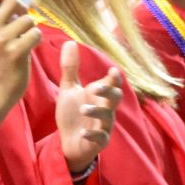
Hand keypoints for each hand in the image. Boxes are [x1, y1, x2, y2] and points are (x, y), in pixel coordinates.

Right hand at [0, 0, 40, 129]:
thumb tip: (15, 3)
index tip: (8, 5)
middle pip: (13, 0)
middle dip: (22, 9)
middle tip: (23, 22)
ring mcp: (1, 40)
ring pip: (28, 19)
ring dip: (31, 28)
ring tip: (26, 39)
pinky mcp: (15, 52)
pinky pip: (35, 34)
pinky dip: (36, 39)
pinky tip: (30, 48)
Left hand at [53, 42, 122, 173]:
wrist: (68, 142)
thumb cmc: (72, 114)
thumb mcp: (69, 89)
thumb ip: (70, 68)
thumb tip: (69, 42)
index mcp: (100, 95)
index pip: (112, 83)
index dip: (114, 78)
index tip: (112, 71)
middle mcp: (105, 109)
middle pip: (115, 98)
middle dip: (109, 92)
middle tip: (96, 88)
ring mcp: (103, 126)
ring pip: (108, 118)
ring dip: (97, 112)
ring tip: (83, 109)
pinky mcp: (99, 142)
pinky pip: (100, 138)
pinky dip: (92, 136)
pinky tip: (83, 133)